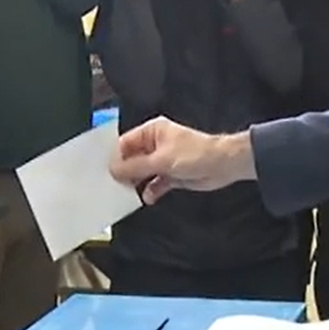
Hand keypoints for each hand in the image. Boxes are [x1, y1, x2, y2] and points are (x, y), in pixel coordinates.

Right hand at [108, 117, 253, 202]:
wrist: (223, 165)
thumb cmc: (195, 154)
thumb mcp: (160, 160)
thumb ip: (135, 167)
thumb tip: (113, 170)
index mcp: (152, 132)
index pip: (125, 143)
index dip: (115, 157)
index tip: (105, 171)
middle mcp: (155, 144)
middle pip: (132, 158)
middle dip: (124, 172)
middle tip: (113, 185)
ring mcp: (163, 160)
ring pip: (142, 172)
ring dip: (136, 183)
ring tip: (127, 193)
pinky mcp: (171, 175)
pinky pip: (155, 183)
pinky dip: (151, 190)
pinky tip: (148, 197)